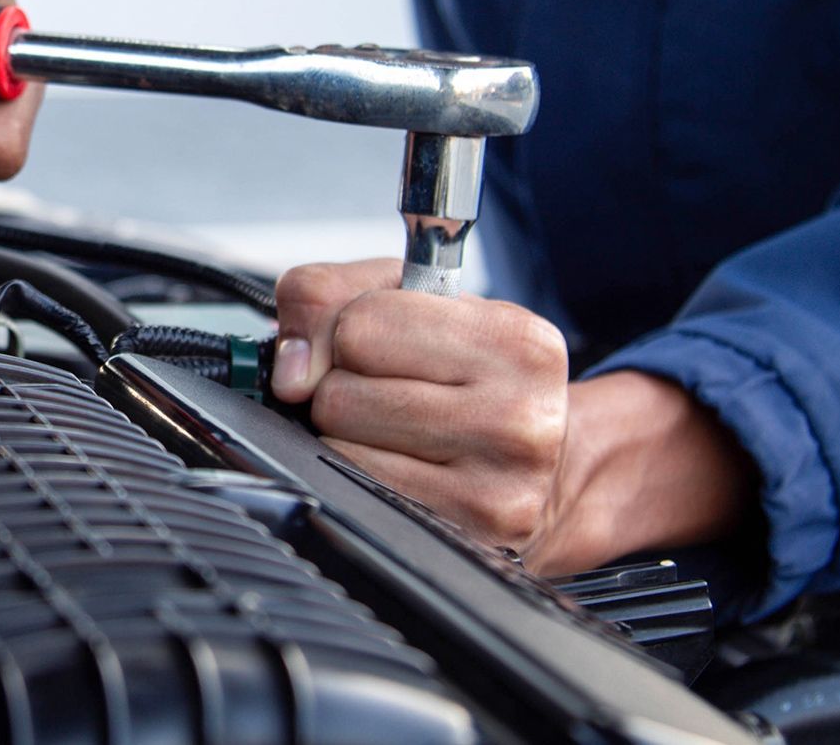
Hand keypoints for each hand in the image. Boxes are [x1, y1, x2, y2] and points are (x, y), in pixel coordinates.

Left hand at [270, 259, 755, 574]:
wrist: (550, 471)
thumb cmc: (471, 382)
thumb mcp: (415, 306)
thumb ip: (328, 297)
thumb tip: (289, 369)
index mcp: (516, 341)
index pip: (361, 323)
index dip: (349, 333)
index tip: (381, 348)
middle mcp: (520, 418)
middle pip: (340, 391)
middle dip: (345, 388)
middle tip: (391, 397)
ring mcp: (495, 491)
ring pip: (336, 446)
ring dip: (344, 437)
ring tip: (397, 435)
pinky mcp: (459, 542)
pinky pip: (350, 495)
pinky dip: (354, 480)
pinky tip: (399, 472)